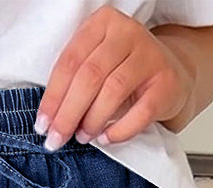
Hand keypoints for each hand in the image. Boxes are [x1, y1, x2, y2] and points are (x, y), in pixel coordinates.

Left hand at [34, 5, 195, 148]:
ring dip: (92, 121)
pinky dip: (120, 130)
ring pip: (113, 90)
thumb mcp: (95, 64)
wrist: (170, 73)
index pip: (70, 61)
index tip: (42, 126)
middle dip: (68, 113)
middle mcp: (127, 33)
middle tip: (56, 139)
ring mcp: (150, 55)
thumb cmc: (122, 72)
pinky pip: (141, 112)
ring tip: (83, 137)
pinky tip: (106, 138)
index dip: (53, 97)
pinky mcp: (166, 82)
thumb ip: (74, 82)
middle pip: (89, 76)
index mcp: (102, 23)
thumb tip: (50, 121)